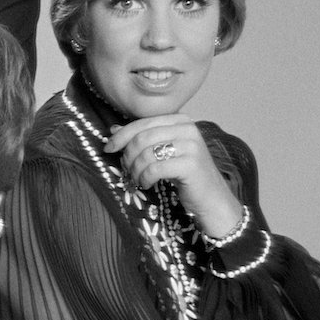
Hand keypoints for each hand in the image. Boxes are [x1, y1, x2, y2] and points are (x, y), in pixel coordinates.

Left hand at [104, 115, 242, 238]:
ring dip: (135, 169)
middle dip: (128, 155)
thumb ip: (142, 138)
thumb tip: (113, 129)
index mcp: (181, 120)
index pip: (143, 123)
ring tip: (137, 179)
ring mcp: (191, 146)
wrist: (212, 199)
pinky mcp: (191, 164)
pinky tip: (147, 184)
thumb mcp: (163, 152)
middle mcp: (188, 128)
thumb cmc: (185, 175)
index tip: (108, 147)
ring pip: (146, 153)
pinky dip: (145, 178)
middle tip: (126, 169)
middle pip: (142, 137)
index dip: (121, 135)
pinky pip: (154, 169)